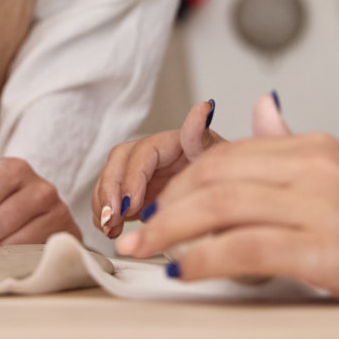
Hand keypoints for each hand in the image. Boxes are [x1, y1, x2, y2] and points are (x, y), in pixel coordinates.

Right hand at [92, 98, 230, 238]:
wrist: (233, 201)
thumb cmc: (229, 177)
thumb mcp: (221, 158)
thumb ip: (203, 137)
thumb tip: (203, 108)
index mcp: (173, 143)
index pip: (143, 152)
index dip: (132, 178)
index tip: (130, 204)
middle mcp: (155, 156)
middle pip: (120, 162)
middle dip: (110, 190)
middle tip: (113, 217)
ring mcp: (145, 175)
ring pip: (110, 179)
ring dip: (104, 203)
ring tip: (110, 227)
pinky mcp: (139, 196)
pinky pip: (112, 199)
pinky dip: (106, 214)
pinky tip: (111, 229)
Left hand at [114, 93, 338, 306]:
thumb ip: (295, 147)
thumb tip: (262, 110)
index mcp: (315, 147)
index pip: (229, 153)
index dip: (183, 178)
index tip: (157, 202)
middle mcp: (315, 168)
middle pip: (216, 175)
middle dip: (167, 202)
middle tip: (137, 227)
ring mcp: (320, 208)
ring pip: (221, 207)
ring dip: (172, 229)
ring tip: (146, 248)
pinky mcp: (324, 249)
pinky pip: (246, 248)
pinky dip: (205, 258)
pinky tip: (184, 268)